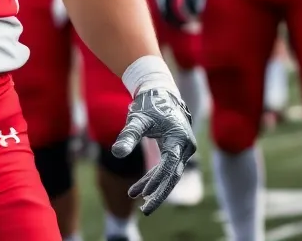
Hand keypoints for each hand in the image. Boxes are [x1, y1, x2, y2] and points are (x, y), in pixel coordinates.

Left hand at [111, 88, 196, 213]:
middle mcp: (185, 145)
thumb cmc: (148, 104)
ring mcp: (183, 148)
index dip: (157, 182)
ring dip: (152, 185)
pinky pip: (166, 167)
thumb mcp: (137, 120)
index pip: (169, 166)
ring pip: (168, 173)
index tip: (145, 195)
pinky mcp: (177, 149)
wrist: (160, 91)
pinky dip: (153, 177)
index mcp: (178, 138)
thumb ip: (128, 136)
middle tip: (145, 210)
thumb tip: (116, 154)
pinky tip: (138, 189)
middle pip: (172, 175)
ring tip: (133, 195)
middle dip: (158, 193)